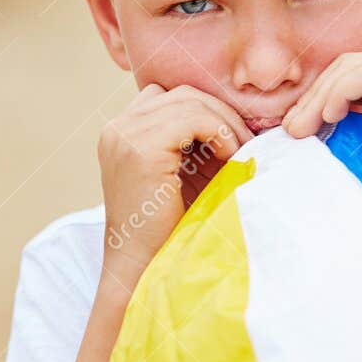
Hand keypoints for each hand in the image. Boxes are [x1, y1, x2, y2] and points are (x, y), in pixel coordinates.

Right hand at [97, 84, 252, 290]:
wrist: (142, 267)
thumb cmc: (168, 229)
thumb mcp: (179, 176)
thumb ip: (191, 145)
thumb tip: (237, 120)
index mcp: (120, 133)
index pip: (167, 96)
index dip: (202, 112)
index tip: (227, 139)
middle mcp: (117, 128)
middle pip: (181, 94)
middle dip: (219, 114)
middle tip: (244, 143)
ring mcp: (125, 136)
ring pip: (190, 102)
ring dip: (224, 124)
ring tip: (240, 153)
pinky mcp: (141, 149)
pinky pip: (193, 118)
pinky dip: (219, 132)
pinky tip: (229, 157)